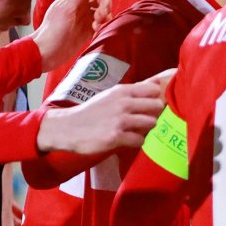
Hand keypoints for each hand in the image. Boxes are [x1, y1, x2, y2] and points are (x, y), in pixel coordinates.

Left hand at [31, 0, 99, 72]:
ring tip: (97, 28)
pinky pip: (100, 25)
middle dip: (105, 9)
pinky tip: (96, 33)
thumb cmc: (53, 30)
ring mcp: (84, 20)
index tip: (102, 11)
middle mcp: (81, 7)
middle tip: (100, 20)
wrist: (47, 52)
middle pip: (101, 1)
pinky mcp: (86, 32)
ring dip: (104, 19)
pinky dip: (101, 27)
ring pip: (102, 13)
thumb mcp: (66, 8)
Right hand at [35, 71, 168, 155]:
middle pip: (156, 106)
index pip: (153, 90)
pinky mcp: (116, 137)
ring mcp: (120, 120)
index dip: (156, 99)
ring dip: (147, 129)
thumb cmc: (92, 112)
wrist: (69, 128)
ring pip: (151, 123)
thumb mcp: (111, 95)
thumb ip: (134, 91)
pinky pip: (140, 140)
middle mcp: (122, 103)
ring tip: (136, 131)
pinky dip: (137, 142)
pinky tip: (128, 140)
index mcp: (121, 91)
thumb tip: (156, 83)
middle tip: (145, 121)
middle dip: (154, 115)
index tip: (150, 107)